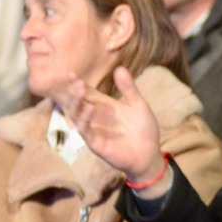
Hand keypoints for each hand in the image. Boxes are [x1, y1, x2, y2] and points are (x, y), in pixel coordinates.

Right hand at [62, 68, 163, 183]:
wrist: (149, 153)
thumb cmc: (143, 129)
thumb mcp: (137, 104)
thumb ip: (128, 88)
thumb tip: (120, 68)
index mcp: (105, 107)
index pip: (88, 94)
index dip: (79, 85)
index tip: (71, 73)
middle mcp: (96, 118)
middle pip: (79, 104)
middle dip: (76, 93)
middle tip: (75, 82)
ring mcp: (94, 131)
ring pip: (78, 117)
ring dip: (77, 104)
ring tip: (80, 91)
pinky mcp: (96, 144)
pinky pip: (86, 132)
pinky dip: (86, 120)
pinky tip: (90, 109)